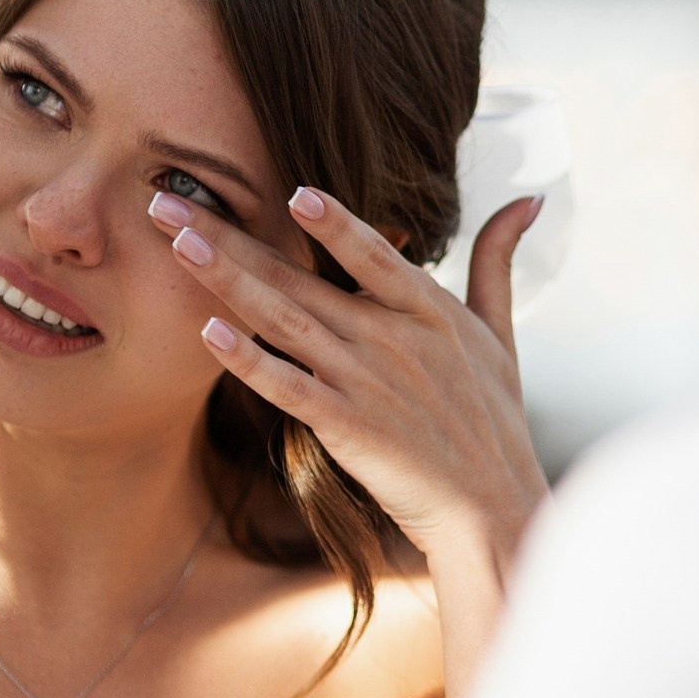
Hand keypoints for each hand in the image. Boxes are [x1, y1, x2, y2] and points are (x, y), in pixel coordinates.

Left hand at [150, 185, 550, 567]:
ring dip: (226, 281)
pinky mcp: (346, 427)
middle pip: (301, 278)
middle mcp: (394, 339)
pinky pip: (288, 387)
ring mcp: (367, 383)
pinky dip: (248, 360)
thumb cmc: (495, 421)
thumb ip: (498, 261)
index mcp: (431, 311)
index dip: (335, 222)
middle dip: (231, 236)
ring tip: (177, 246)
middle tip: (169, 202)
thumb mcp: (501, 333)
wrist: (491, 508)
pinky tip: (209, 333)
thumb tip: (529, 197)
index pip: (375, 253)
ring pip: (284, 321)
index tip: (291, 189)